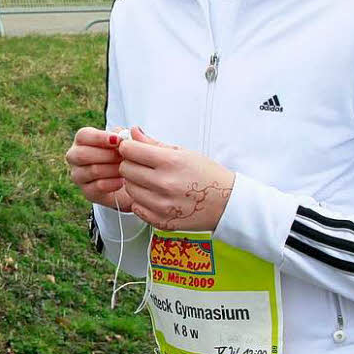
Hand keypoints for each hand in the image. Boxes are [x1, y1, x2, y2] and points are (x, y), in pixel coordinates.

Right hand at [66, 126, 132, 209]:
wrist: (131, 182)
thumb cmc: (125, 157)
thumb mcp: (127, 142)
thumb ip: (127, 135)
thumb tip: (133, 130)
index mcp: (82, 140)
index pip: (83, 136)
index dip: (100, 138)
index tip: (118, 140)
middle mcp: (75, 157)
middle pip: (82, 154)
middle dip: (107, 155)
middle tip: (123, 157)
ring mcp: (78, 175)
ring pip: (92, 170)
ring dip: (113, 169)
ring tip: (126, 168)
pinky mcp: (87, 192)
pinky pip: (99, 186)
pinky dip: (114, 183)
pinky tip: (123, 181)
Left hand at [117, 127, 234, 230]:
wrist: (227, 203)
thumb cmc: (206, 175)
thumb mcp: (183, 153)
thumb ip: (154, 143)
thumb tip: (133, 132)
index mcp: (170, 162)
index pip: (129, 150)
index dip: (129, 148)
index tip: (133, 149)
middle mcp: (164, 183)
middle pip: (125, 169)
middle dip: (130, 164)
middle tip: (143, 166)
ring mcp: (162, 205)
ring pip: (129, 189)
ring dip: (135, 183)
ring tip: (152, 182)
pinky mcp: (161, 221)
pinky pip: (135, 208)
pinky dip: (141, 202)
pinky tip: (154, 197)